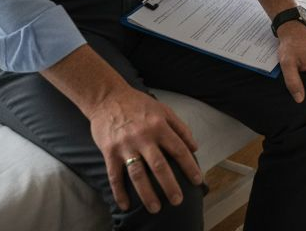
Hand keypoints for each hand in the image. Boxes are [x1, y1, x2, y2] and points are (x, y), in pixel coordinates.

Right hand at [87, 87, 202, 212]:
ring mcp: (125, 146)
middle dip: (170, 186)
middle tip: (178, 200)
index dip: (190, 166)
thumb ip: (180, 127)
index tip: (198, 180)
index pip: (179, 150)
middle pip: (159, 166)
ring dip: (147, 193)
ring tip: (155, 208)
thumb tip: (194, 147)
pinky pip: (114, 175)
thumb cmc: (137, 104)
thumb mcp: (163, 109)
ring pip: (138, 174)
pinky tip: (125, 205)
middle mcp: (143, 137)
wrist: (107, 97)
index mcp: (159, 126)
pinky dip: (119, 192)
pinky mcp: (110, 152)